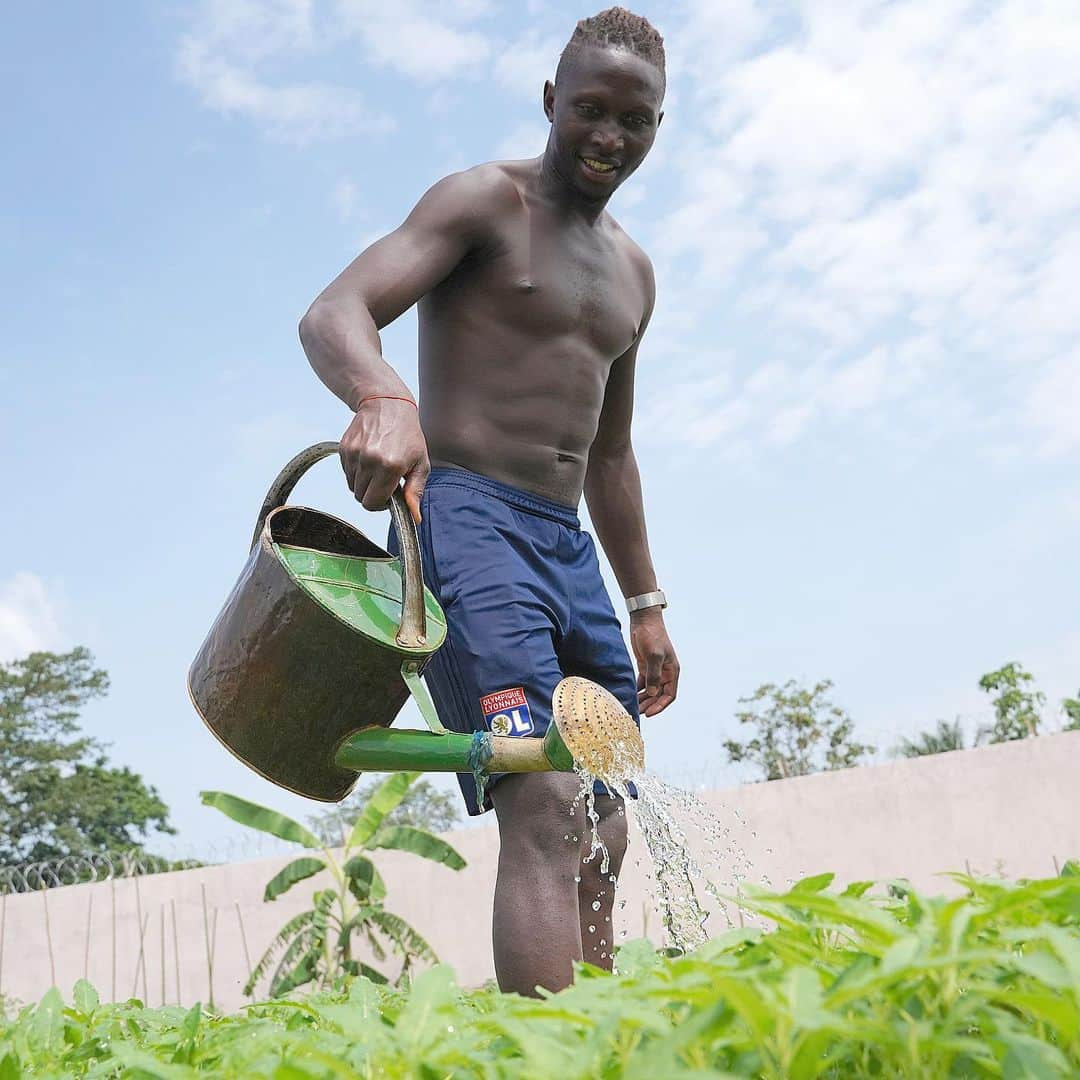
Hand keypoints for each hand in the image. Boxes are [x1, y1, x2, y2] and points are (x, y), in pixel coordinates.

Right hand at [339, 397, 429, 523]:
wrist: (387, 404)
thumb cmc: (408, 435)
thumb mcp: (420, 464)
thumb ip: (415, 492)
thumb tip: (415, 518)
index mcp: (390, 466)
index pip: (373, 503)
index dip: (381, 505)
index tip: (389, 497)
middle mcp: (369, 460)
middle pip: (360, 497)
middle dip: (372, 495)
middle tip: (385, 482)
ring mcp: (354, 454)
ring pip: (352, 486)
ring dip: (364, 483)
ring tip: (378, 468)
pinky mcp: (344, 448)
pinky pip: (346, 473)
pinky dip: (356, 472)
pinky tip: (369, 458)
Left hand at [630, 608, 678, 717]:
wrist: (644, 620)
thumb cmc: (652, 635)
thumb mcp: (654, 655)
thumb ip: (653, 675)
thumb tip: (652, 693)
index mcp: (672, 672)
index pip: (669, 695)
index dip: (660, 706)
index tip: (649, 713)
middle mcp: (665, 673)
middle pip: (659, 695)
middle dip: (650, 705)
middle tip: (638, 713)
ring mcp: (654, 670)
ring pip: (650, 691)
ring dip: (643, 700)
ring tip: (633, 707)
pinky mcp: (644, 666)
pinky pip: (642, 683)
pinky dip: (637, 690)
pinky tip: (630, 696)